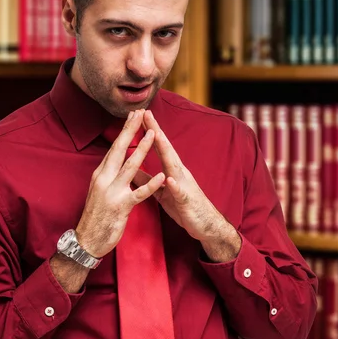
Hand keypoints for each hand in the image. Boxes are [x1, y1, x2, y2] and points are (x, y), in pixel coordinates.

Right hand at [75, 110, 164, 257]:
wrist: (86, 240)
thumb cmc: (95, 216)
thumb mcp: (99, 190)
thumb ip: (108, 175)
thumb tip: (114, 161)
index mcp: (100, 174)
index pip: (114, 147)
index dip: (124, 130)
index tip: (132, 115)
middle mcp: (104, 178)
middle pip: (119, 150)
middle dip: (130, 130)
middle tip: (140, 113)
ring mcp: (112, 192)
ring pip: (130, 166)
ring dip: (142, 149)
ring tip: (153, 135)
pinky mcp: (121, 206)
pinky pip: (138, 193)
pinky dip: (150, 184)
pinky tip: (160, 177)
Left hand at [134, 111, 240, 261]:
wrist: (205, 224)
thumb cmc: (183, 206)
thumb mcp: (162, 192)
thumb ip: (148, 180)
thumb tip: (132, 169)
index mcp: (171, 170)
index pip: (158, 147)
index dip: (149, 131)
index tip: (139, 115)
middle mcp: (179, 173)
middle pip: (166, 149)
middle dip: (156, 132)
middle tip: (146, 114)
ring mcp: (184, 185)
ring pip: (174, 166)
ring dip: (166, 151)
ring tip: (157, 137)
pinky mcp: (187, 201)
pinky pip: (180, 193)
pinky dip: (175, 186)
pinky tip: (169, 179)